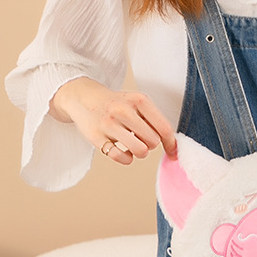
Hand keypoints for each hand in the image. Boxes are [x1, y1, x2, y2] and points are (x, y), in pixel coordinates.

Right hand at [50, 77, 176, 165]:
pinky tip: (123, 151)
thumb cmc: (116, 103)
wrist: (83, 97)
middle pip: (153, 141)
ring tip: (134, 145)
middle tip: (141, 138)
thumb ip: (154, 120)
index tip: (173, 152)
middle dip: (150, 144)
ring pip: (140, 150)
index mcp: (139, 100)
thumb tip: (173, 145)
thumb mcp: (136, 102)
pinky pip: (120, 157)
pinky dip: (126, 159)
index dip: (171, 143)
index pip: (164, 127)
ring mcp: (109, 123)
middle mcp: (124, 110)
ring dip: (140, 152)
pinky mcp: (96, 137)